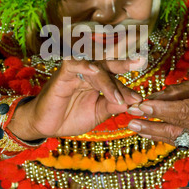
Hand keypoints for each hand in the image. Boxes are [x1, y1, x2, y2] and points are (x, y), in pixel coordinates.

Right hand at [8, 58, 144, 140]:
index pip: (116, 78)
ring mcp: (76, 71)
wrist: (47, 126)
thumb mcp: (98, 113)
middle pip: (109, 64)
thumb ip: (113, 105)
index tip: (140, 100)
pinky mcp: (62, 74)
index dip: (127, 88)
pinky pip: (74, 64)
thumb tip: (133, 102)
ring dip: (108, 81)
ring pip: (95, 67)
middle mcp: (89, 72)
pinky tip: (96, 70)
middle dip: (124, 63)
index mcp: (98, 80)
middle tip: (141, 62)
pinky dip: (85, 65)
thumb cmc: (71, 117)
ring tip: (118, 95)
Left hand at [126, 77, 188, 151]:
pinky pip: (178, 140)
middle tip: (130, 120)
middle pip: (176, 126)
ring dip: (151, 131)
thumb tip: (151, 98)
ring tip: (133, 125)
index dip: (161, 110)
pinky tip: (147, 130)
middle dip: (150, 123)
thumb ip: (176, 92)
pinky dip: (162, 135)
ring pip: (174, 136)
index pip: (183, 111)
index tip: (142, 107)